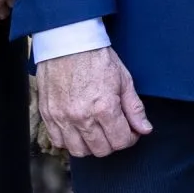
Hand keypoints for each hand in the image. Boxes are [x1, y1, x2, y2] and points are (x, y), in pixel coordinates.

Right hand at [36, 48, 153, 157]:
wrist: (67, 42)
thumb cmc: (96, 57)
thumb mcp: (123, 79)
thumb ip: (134, 108)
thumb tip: (145, 129)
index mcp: (104, 108)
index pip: (121, 141)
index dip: (130, 138)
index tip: (131, 131)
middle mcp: (82, 117)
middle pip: (101, 150)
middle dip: (113, 142)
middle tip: (115, 129)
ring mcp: (62, 118)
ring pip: (79, 150)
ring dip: (91, 145)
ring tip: (97, 131)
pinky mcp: (48, 114)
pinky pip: (58, 141)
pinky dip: (69, 140)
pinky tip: (78, 129)